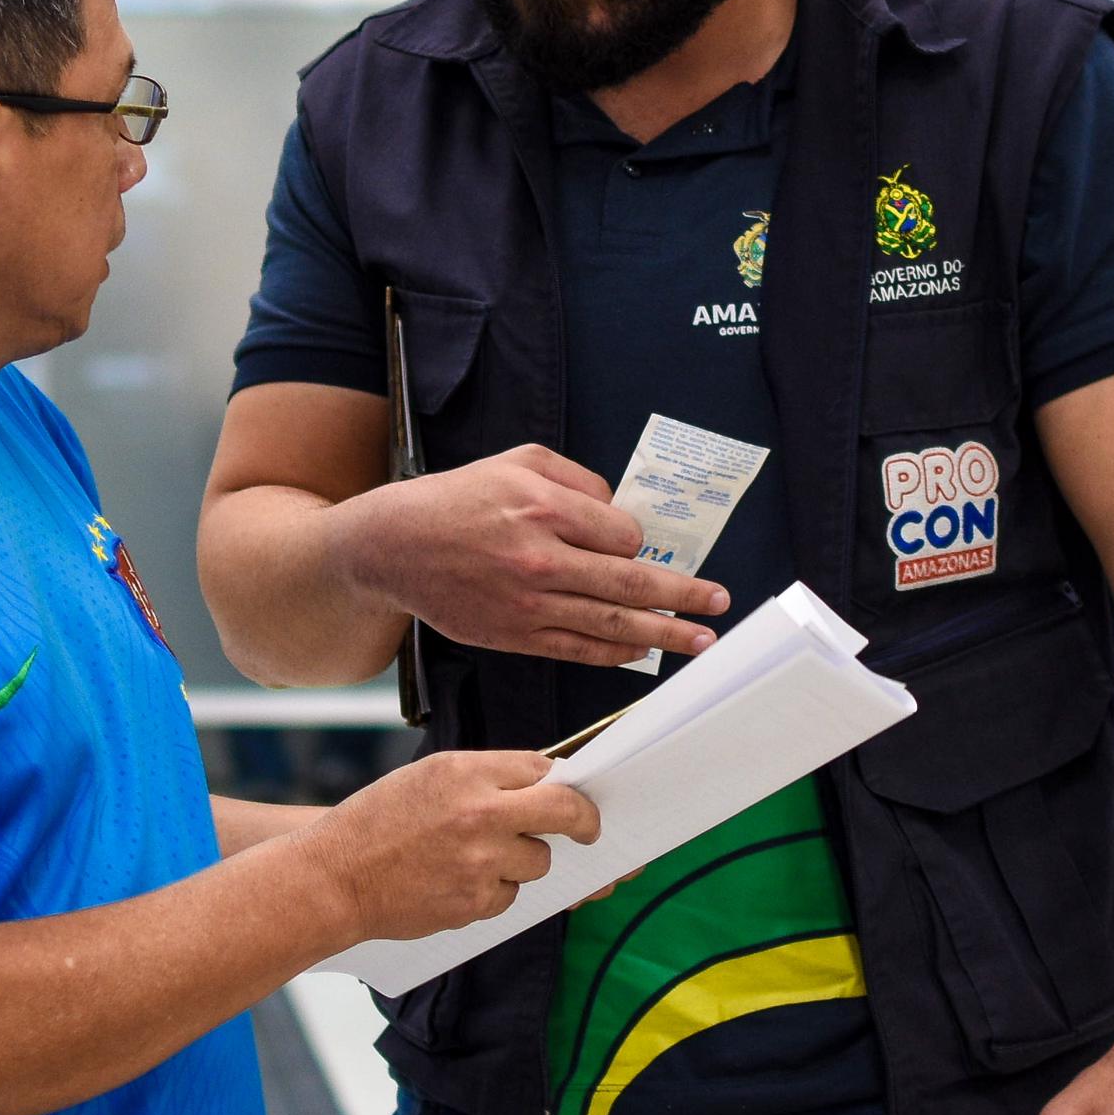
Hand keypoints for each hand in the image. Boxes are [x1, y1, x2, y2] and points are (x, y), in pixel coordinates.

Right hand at [308, 749, 600, 942]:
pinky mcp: (476, 900)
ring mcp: (481, 860)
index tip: (575, 793)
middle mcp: (480, 812)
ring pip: (537, 860)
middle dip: (584, 821)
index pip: (541, 768)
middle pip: (564, 811)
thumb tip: (541, 784)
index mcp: (465, 771)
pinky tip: (454, 883)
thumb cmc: (375, 824)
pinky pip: (510, 895)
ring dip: (520, 861)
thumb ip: (482, 778)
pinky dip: (492, 892)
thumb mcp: (426, 778)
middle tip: (590, 830)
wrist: (334, 878)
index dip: (561, 782)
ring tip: (473, 859)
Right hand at [330, 445, 729, 667]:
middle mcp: (539, 559)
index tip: (636, 544)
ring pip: (611, 622)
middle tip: (718, 602)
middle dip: (683, 594)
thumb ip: (576, 478)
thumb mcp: (516, 462)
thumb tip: (620, 511)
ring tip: (700, 639)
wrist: (395, 547)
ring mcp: (528, 604)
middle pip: (630, 582)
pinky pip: (578, 648)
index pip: (622, 533)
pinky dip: (616, 652)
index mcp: (542, 509)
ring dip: (664, 633)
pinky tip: (643, 651)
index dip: (638, 540)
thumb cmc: (456, 500)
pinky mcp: (514, 635)